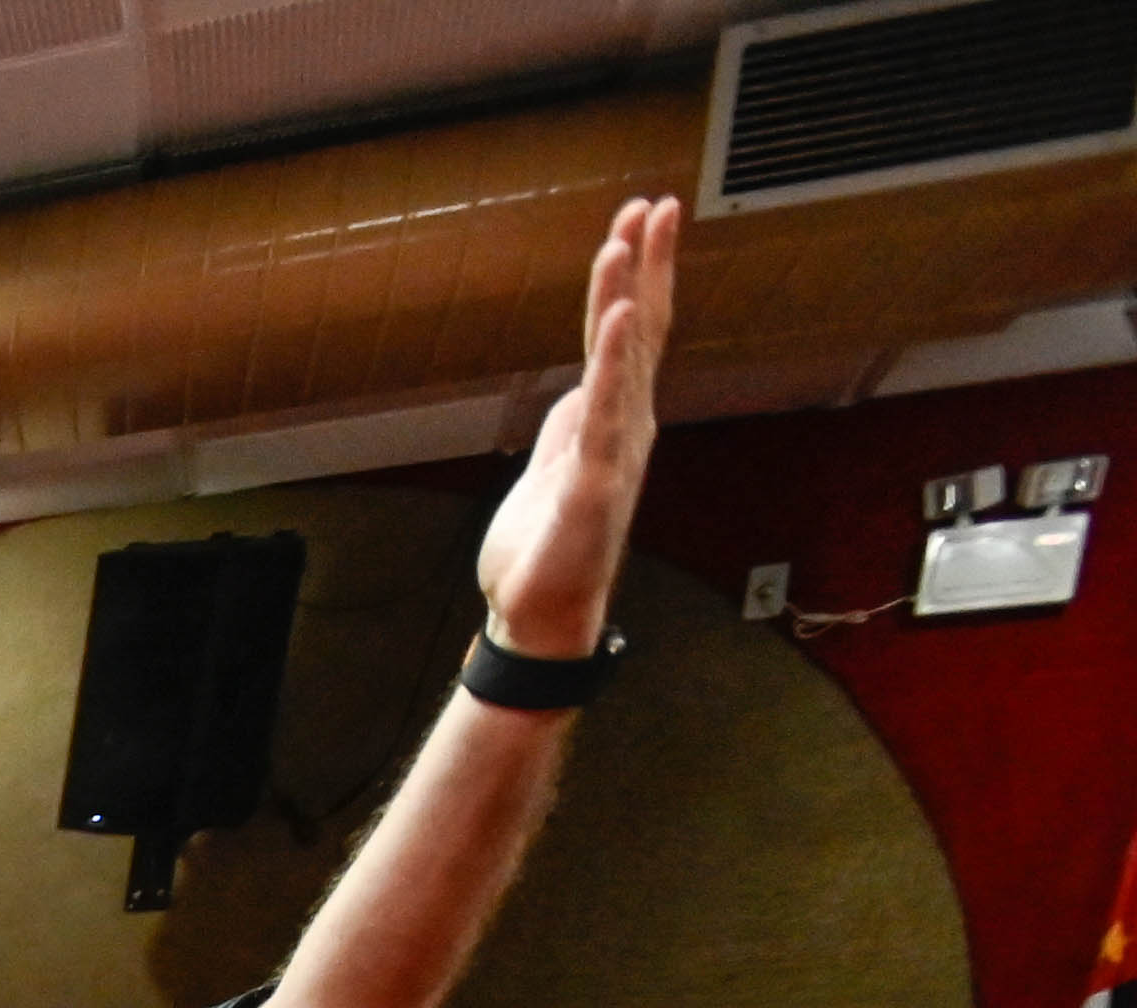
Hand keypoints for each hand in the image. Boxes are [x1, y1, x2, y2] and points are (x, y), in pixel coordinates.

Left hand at [480, 196, 675, 659]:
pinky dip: (614, 361)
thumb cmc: (546, 550)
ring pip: (625, 359)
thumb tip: (580, 391)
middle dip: (646, 265)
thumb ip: (571, 426)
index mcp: (614, 419)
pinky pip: (606, 409)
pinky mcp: (593, 479)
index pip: (631, 333)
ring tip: (627, 239)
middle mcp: (626, 426)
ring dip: (626, 294)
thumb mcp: (552, 469)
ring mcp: (615, 450)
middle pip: (641, 330)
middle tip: (654, 205)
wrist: (541, 615)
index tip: (641, 221)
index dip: (638, 275)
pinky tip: (620, 317)